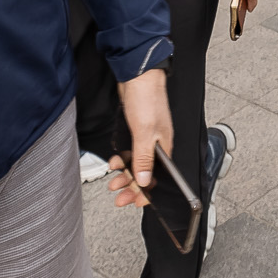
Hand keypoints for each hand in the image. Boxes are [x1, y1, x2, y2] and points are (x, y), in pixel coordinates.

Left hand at [107, 67, 172, 204]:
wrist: (137, 74)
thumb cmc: (147, 98)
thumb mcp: (144, 133)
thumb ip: (144, 159)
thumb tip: (145, 182)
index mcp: (164, 147)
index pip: (159, 178)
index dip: (147, 192)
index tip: (135, 203)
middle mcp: (156, 145)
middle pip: (146, 174)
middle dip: (132, 187)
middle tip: (118, 198)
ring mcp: (146, 137)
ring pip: (136, 164)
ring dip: (125, 175)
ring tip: (113, 183)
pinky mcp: (136, 130)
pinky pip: (129, 153)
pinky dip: (121, 161)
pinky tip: (113, 163)